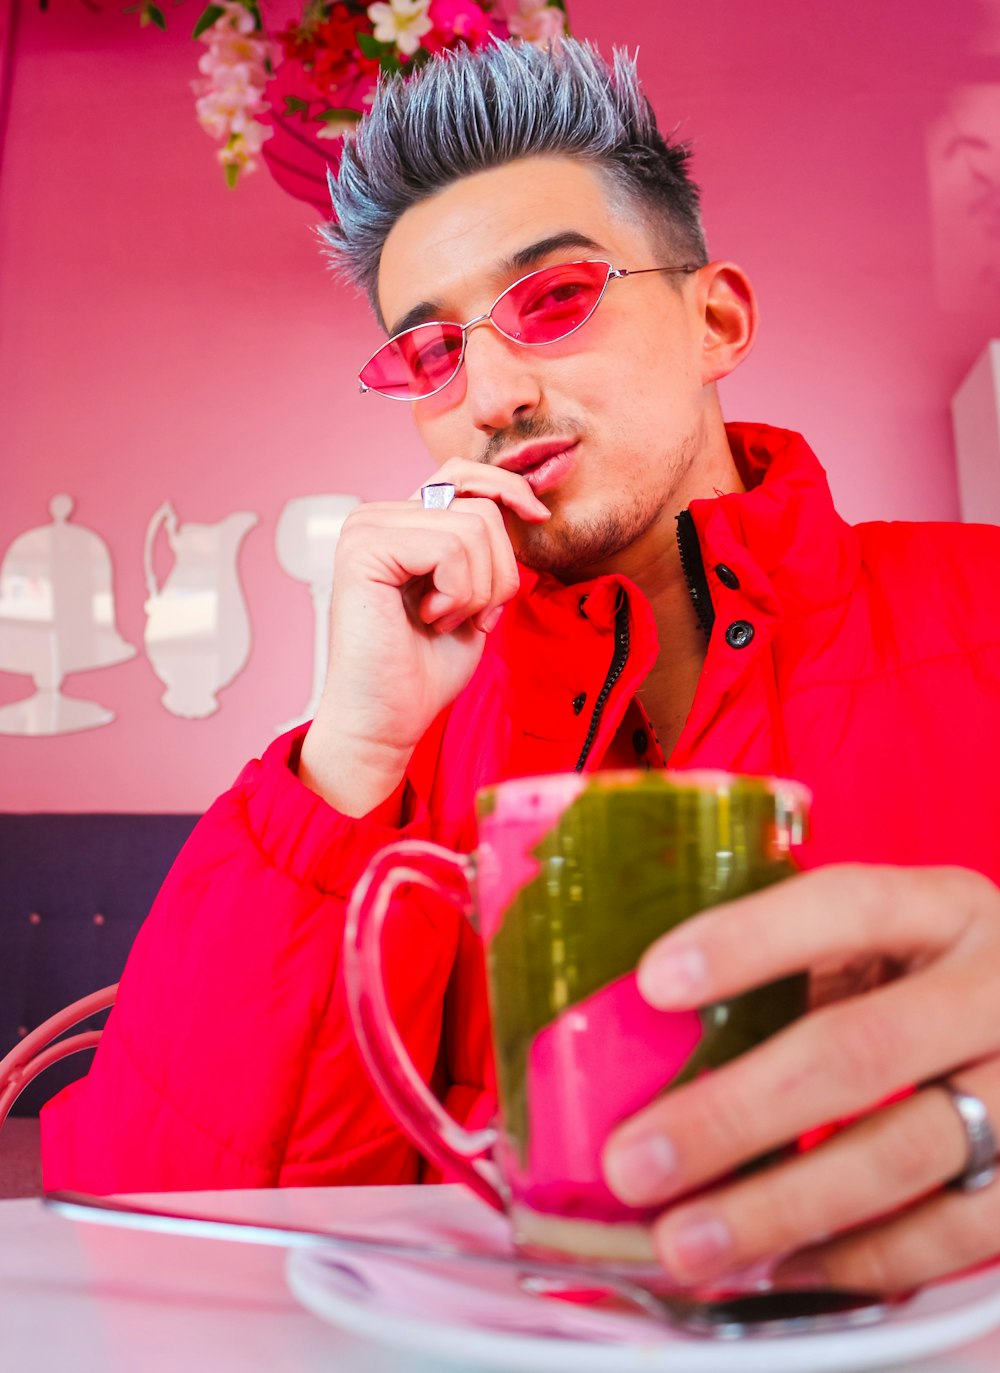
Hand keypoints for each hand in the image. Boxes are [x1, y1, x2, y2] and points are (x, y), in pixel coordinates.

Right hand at [299, 458, 548, 814]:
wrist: (388, 719)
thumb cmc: (425, 669)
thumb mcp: (472, 597)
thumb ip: (484, 550)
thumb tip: (523, 506)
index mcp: (400, 524)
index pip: (463, 475)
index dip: (506, 488)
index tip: (538, 517)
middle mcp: (377, 517)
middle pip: (481, 509)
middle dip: (498, 573)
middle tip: (467, 617)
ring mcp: (366, 528)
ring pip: (473, 529)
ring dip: (478, 591)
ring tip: (443, 621)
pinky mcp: (364, 549)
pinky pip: (450, 548)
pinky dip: (458, 594)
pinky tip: (430, 619)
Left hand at [601, 864, 999, 1292]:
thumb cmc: (938, 980)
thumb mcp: (886, 942)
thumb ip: (797, 969)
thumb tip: (648, 1032)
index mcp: (946, 909)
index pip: (847, 906)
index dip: (749, 941)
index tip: (655, 984)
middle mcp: (998, 991)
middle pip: (860, 1050)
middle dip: (733, 1115)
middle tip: (636, 1161)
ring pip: (904, 1153)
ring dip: (780, 1208)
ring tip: (688, 1241)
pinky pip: (955, 1233)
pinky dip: (860, 1258)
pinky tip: (781, 1266)